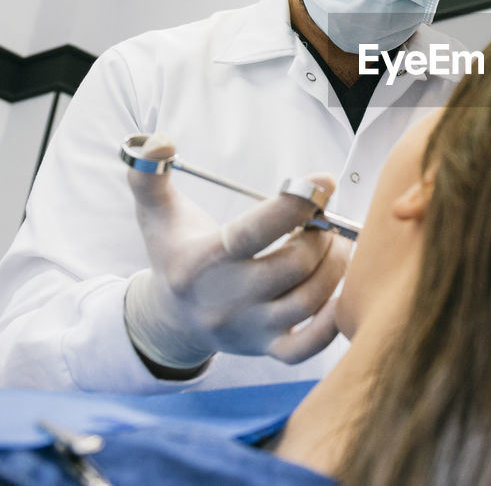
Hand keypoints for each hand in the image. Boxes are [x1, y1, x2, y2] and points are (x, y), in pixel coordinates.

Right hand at [123, 133, 348, 372]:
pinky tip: (341, 291)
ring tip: (336, 243)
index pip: (255, 232)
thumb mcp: (155, 214)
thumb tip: (157, 141)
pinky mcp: (267, 348)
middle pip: (293, 266)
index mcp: (203, 261)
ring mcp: (249, 328)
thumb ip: (149, 174)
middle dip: (321, 235)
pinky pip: (307, 348)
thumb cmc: (174, 254)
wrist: (171, 319)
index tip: (323, 181)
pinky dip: (332, 323)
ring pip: (308, 300)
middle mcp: (227, 298)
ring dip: (335, 266)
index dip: (295, 204)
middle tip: (327, 217)